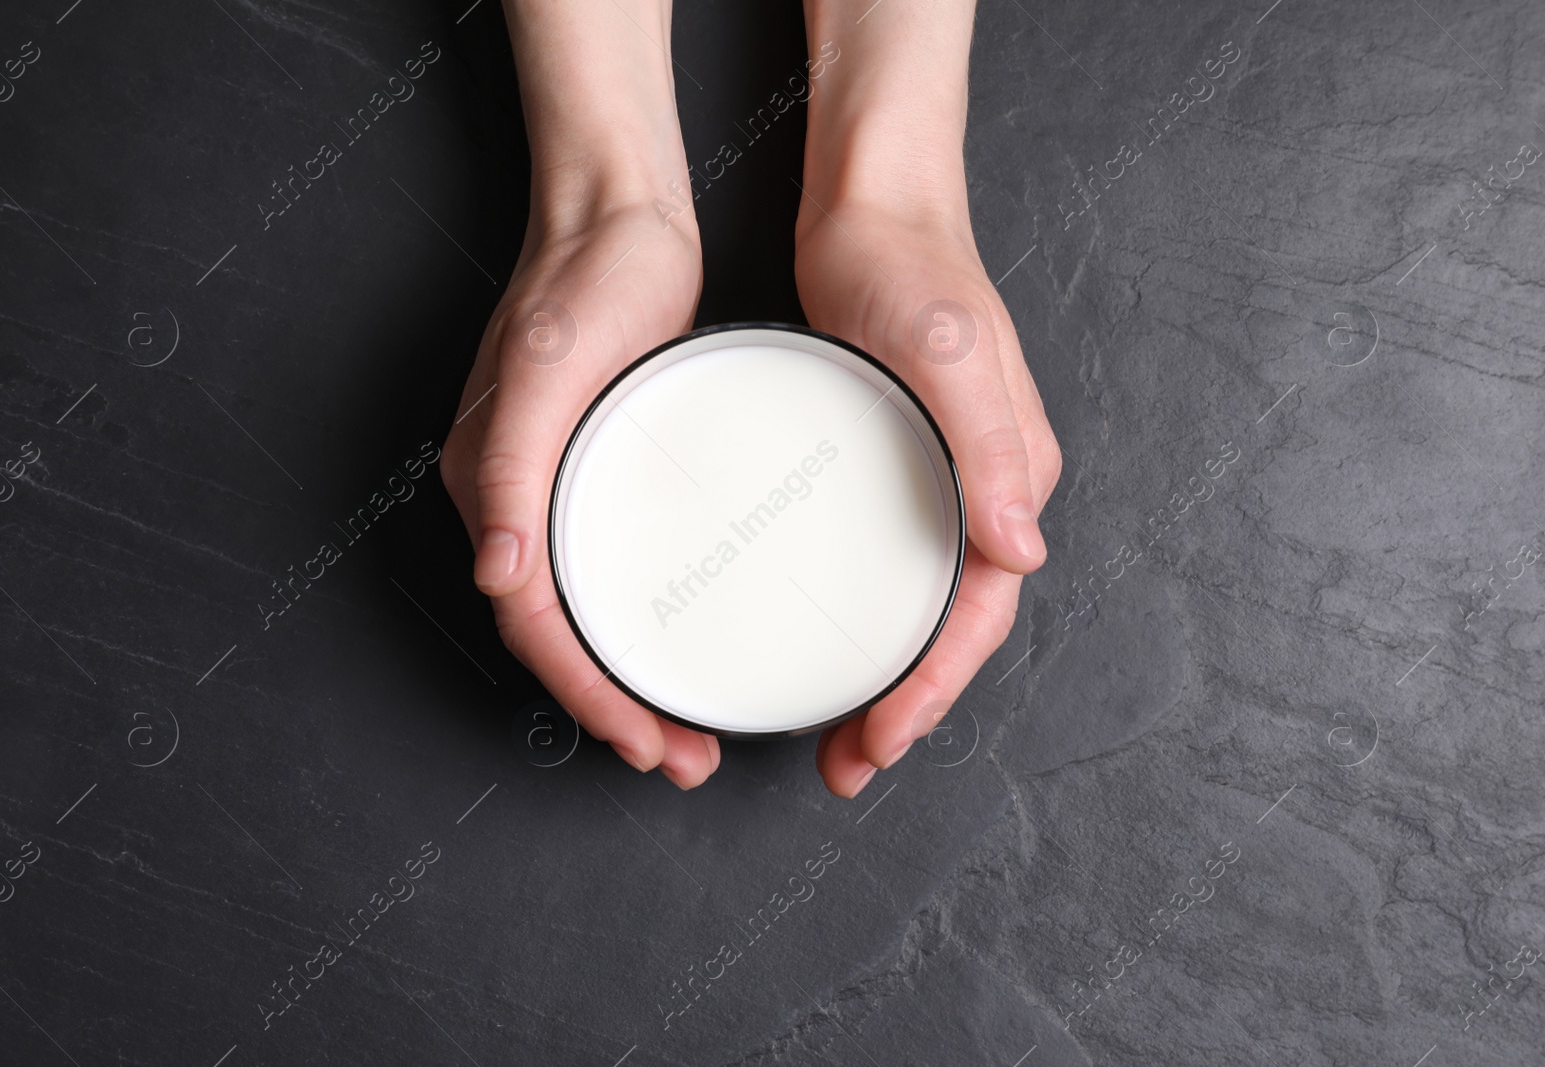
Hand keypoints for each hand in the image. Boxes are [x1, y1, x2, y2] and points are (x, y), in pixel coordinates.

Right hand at [440, 0, 719, 787]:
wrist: (621, 217)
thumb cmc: (584, 283)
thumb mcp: (543, 371)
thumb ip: (511, 471)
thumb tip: (496, 574)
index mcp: (493, 488)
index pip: (533, 621)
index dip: (585, 691)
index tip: (643, 738)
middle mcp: (519, 500)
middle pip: (559, 633)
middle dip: (614, 707)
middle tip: (680, 758)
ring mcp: (560, 486)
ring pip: (587, 611)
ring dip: (630, 680)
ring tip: (685, 733)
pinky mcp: (604, 468)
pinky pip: (615, 569)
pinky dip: (645, 622)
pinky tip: (689, 642)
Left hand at [796, 199, 1061, 796]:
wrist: (872, 210)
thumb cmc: (912, 269)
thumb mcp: (950, 351)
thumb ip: (992, 448)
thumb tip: (1023, 553)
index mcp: (1012, 478)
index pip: (980, 612)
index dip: (933, 687)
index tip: (879, 740)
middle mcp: (985, 491)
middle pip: (952, 627)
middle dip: (907, 707)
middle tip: (847, 766)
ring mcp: (943, 482)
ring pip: (921, 606)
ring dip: (886, 676)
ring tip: (836, 737)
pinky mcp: (897, 467)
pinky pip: (890, 564)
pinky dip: (864, 620)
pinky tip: (822, 640)